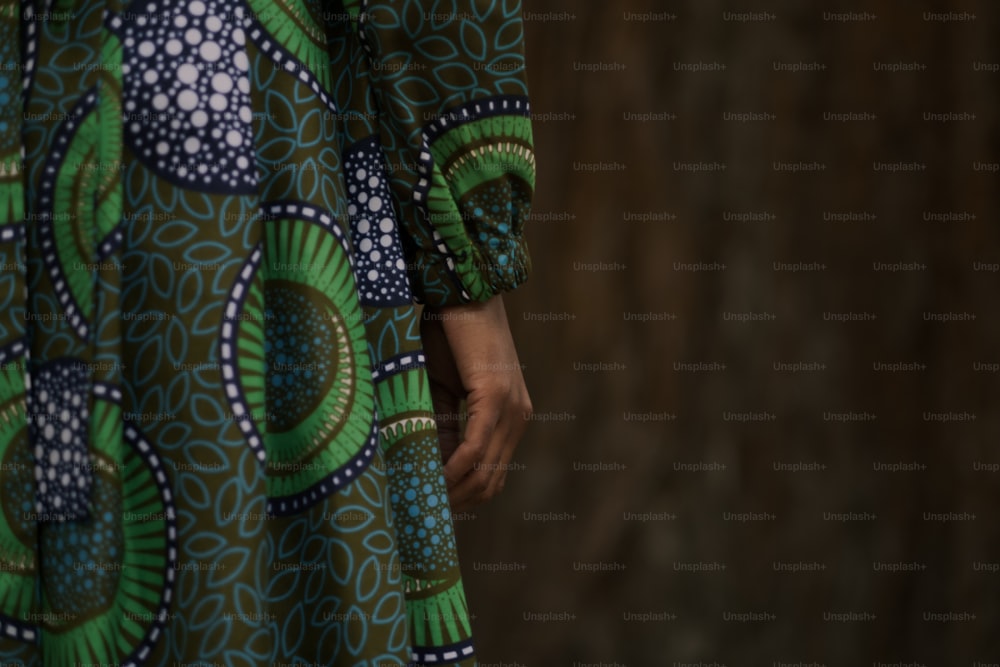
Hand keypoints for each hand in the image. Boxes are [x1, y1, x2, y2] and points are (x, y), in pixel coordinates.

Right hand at [421, 295, 531, 511]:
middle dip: (456, 502)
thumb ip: (441, 427)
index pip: (493, 474)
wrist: (461, 291)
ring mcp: (511, 408)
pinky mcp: (494, 396)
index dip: (463, 497)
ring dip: (454, 490)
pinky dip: (453, 467)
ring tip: (421, 497)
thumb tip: (431, 468)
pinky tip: (432, 476)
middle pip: (491, 482)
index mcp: (511, 417)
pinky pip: (475, 446)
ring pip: (485, 471)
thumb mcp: (443, 390)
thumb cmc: (450, 335)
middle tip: (422, 510)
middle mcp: (518, 417)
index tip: (431, 507)